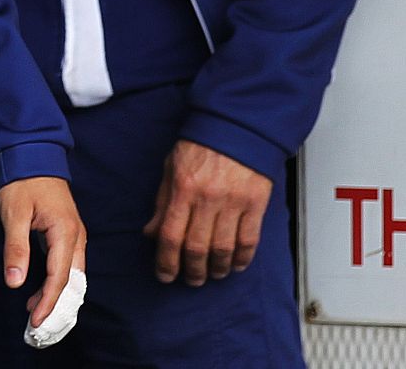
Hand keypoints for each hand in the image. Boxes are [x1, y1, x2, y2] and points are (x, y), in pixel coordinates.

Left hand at [0, 176, 86, 327]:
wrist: (31, 154)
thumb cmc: (22, 181)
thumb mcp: (14, 213)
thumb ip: (16, 248)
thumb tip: (15, 282)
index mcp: (65, 231)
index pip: (60, 277)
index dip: (48, 302)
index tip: (34, 322)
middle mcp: (76, 235)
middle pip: (72, 282)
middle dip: (57, 307)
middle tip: (37, 328)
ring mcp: (75, 234)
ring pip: (73, 276)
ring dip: (58, 297)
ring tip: (36, 315)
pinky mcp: (68, 233)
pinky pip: (69, 266)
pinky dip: (58, 284)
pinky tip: (42, 294)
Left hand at [143, 140, 271, 285]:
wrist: (235, 125)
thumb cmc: (200, 144)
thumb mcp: (172, 166)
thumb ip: (162, 201)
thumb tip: (150, 233)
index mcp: (183, 187)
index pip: (170, 234)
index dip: (166, 261)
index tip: (165, 275)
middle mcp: (207, 197)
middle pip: (196, 248)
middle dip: (192, 271)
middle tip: (191, 279)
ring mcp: (233, 202)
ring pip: (223, 249)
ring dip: (217, 269)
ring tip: (213, 274)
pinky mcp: (255, 203)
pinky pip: (249, 240)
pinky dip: (242, 259)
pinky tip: (235, 265)